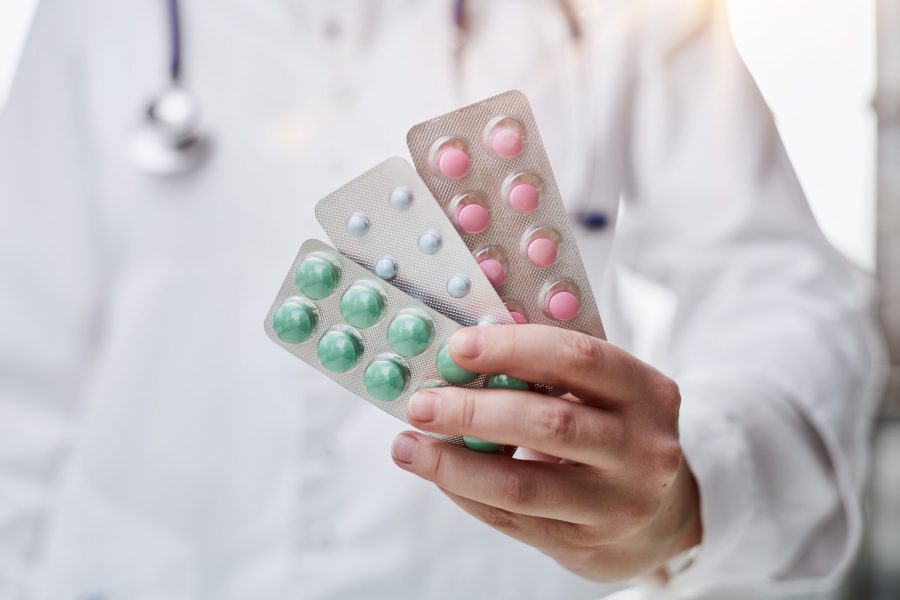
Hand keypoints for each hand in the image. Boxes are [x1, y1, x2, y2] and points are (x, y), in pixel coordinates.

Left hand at [390, 325, 701, 580]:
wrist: (660, 519)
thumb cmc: (617, 432)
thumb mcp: (608, 392)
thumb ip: (552, 367)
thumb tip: (463, 349)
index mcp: (647, 392)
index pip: (578, 358)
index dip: (513, 348)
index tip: (457, 346)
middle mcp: (642, 449)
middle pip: (548, 424)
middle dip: (474, 411)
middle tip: (421, 403)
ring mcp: (616, 504)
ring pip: (523, 484)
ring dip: (454, 464)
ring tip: (408, 446)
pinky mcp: (585, 542)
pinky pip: (511, 518)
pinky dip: (466, 492)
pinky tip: (438, 473)